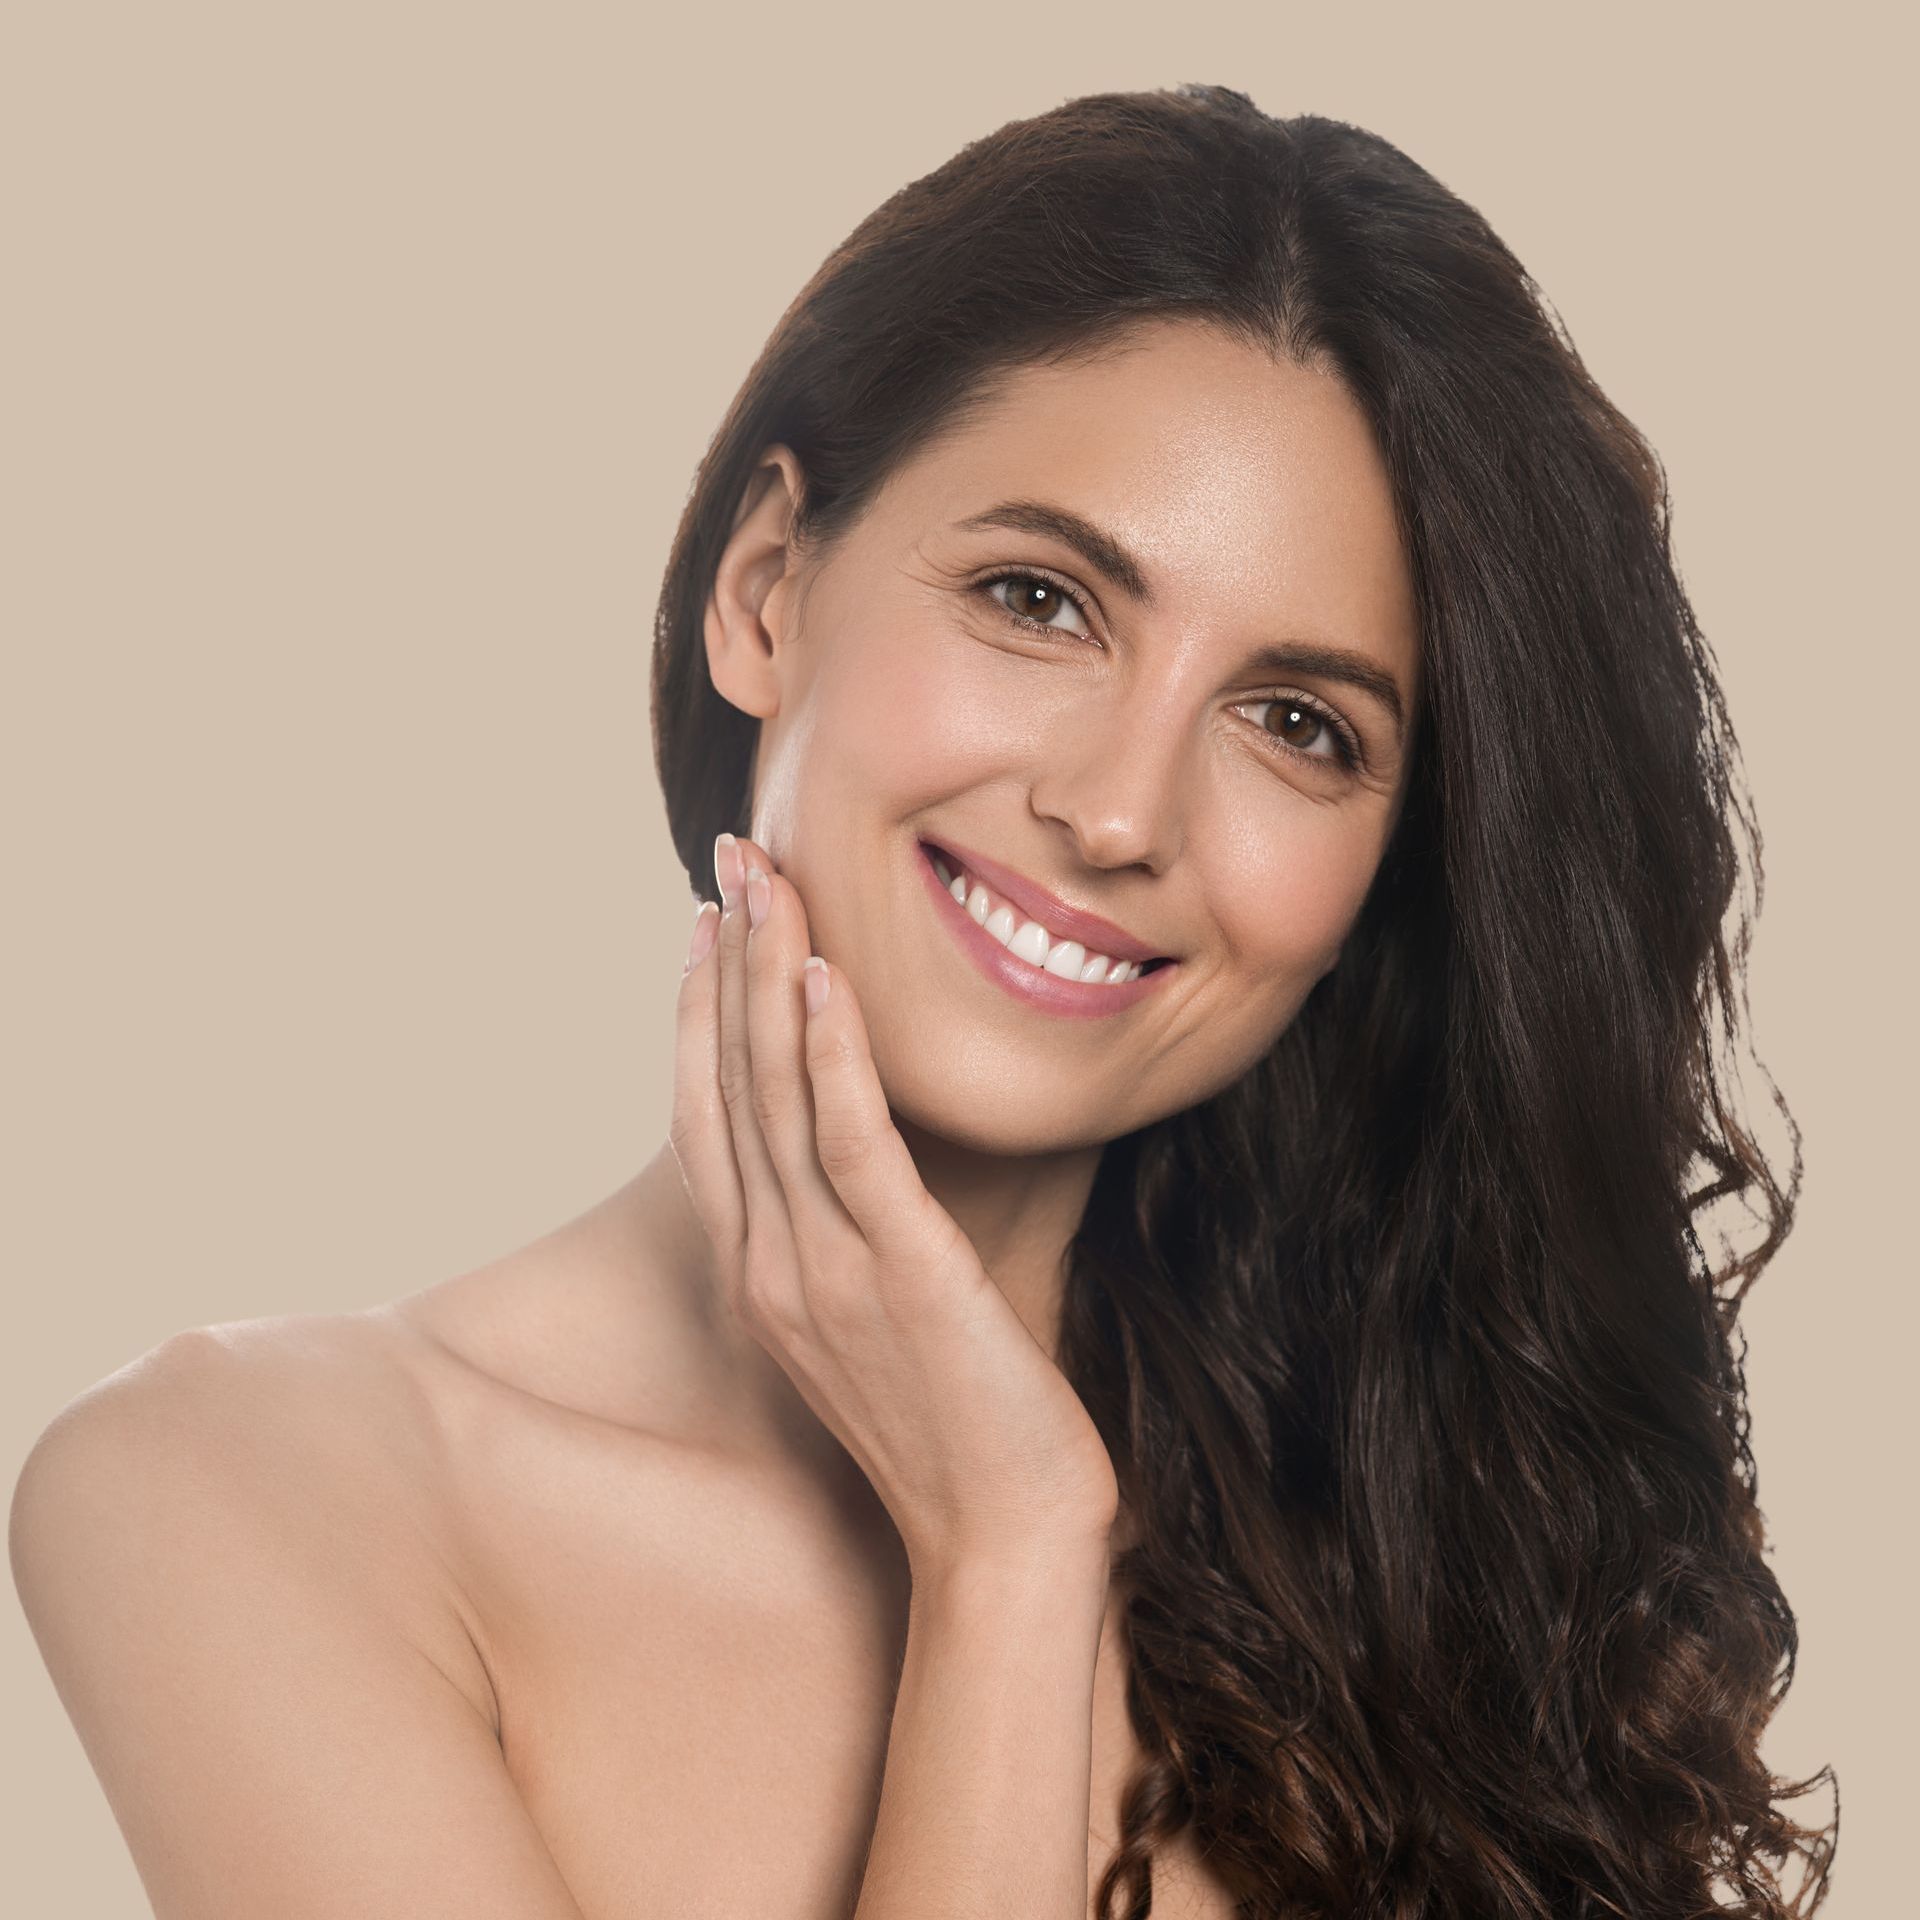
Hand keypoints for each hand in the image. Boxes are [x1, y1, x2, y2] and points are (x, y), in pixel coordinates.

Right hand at [669, 832, 1119, 1576]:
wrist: (1000, 1537)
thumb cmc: (953, 1426)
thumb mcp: (870, 1322)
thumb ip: (843, 1240)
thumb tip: (854, 1166)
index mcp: (761, 1274)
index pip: (709, 1116)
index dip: (700, 1012)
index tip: (707, 925)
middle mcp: (772, 1264)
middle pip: (727, 1084)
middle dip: (726, 961)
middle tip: (727, 858)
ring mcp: (826, 1272)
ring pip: (776, 1097)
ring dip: (767, 978)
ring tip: (765, 881)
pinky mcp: (902, 1276)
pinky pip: (855, 1148)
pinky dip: (833, 1058)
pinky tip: (827, 982)